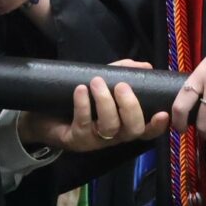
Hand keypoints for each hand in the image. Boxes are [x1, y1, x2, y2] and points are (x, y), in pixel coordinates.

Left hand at [18, 60, 169, 151]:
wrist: (43, 114)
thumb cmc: (79, 99)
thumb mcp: (103, 82)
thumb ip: (123, 72)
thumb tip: (146, 65)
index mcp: (124, 124)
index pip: (147, 130)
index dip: (157, 125)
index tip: (162, 112)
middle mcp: (114, 136)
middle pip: (133, 131)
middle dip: (130, 107)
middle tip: (122, 86)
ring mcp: (95, 140)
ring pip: (109, 128)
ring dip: (105, 102)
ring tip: (96, 81)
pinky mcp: (75, 140)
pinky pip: (83, 124)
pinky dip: (83, 105)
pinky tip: (80, 89)